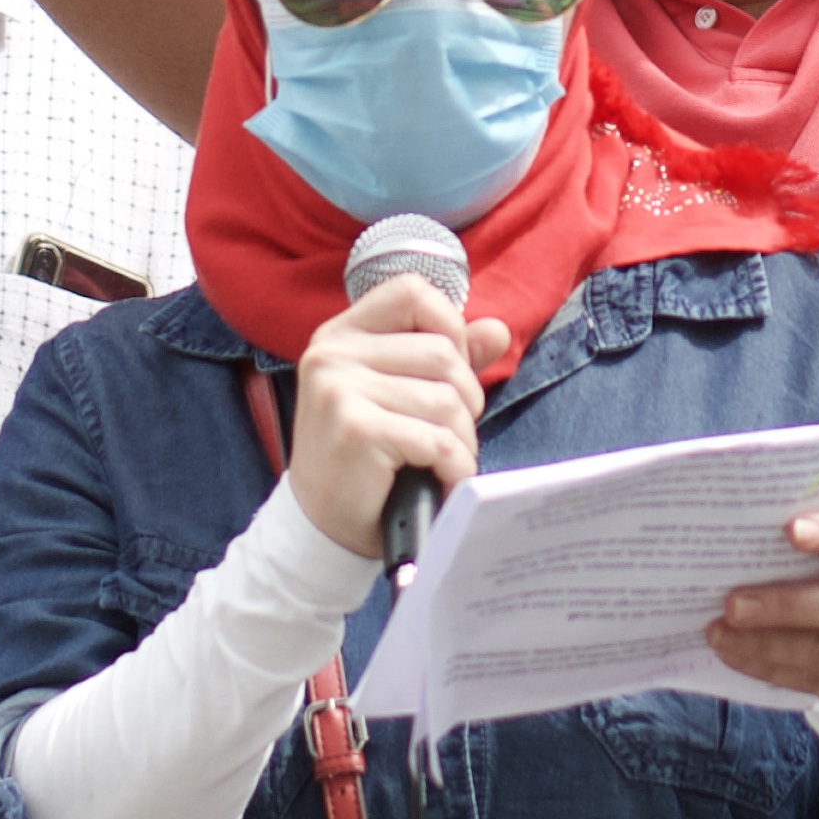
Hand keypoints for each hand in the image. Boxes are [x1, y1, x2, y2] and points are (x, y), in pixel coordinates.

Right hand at [285, 272, 504, 559]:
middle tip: (449, 436)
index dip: (449, 325)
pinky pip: (437, 439)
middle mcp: (333, 352)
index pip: (412, 291)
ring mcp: (338, 387)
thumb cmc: (367, 459)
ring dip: (461, 440)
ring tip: (443, 462)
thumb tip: (496, 330)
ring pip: (446, 399)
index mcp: (342, 334)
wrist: (322, 527)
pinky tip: (443, 481)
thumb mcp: (402, 397)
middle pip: (442, 352)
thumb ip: (447, 357)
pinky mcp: (355, 428)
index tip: (451, 372)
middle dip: (465, 401)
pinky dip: (454, 466)